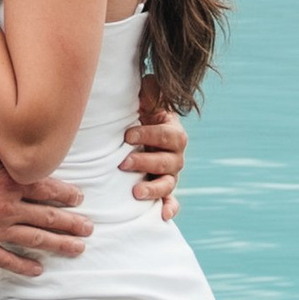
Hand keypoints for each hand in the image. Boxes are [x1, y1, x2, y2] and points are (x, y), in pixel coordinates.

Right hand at [0, 140, 90, 275]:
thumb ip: (3, 155)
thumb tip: (19, 154)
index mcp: (9, 182)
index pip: (49, 189)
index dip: (67, 195)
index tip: (78, 198)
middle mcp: (7, 207)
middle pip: (49, 218)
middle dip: (73, 224)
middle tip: (89, 228)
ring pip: (35, 240)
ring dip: (59, 245)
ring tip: (77, 249)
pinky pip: (6, 260)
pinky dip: (24, 266)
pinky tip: (38, 270)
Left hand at [127, 79, 185, 221]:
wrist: (135, 134)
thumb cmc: (138, 114)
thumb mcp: (144, 100)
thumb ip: (149, 92)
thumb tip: (149, 82)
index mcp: (171, 131)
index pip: (166, 134)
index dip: (149, 134)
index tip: (127, 135)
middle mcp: (175, 154)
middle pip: (169, 161)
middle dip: (146, 162)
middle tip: (124, 163)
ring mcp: (170, 173)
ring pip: (168, 182)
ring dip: (153, 188)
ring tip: (136, 192)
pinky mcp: (164, 189)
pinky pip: (171, 200)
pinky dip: (170, 208)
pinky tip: (163, 216)